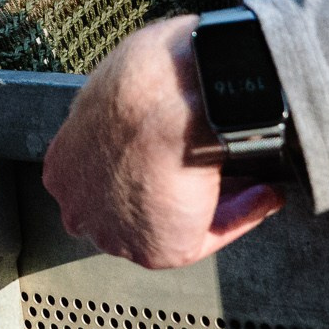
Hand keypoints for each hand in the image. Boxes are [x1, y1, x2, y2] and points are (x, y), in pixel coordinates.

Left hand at [42, 17, 284, 268]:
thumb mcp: (129, 79)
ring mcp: (115, 231)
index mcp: (65, 162)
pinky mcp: (158, 249)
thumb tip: (178, 90)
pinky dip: (240, 213)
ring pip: (173, 221)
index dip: (146, 167)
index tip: (182, 153)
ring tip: (254, 180)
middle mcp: (80, 203)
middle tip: (217, 173)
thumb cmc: (141, 79)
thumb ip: (144, 101)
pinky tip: (263, 192)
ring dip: (215, 202)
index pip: (100, 176)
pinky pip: (208, 235)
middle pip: (133, 207)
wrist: (159, 101)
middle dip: (175, 194)